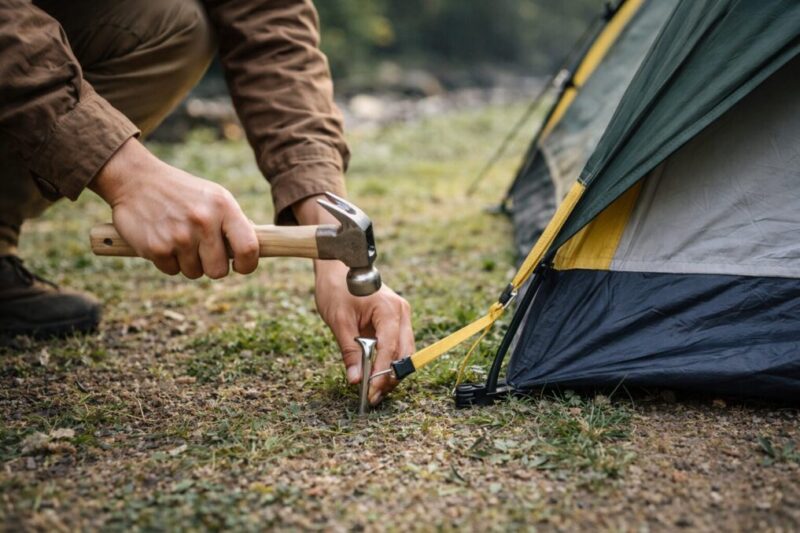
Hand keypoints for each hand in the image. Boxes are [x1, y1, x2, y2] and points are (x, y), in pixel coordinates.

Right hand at [90, 138, 258, 278]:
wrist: (135, 180)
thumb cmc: (183, 193)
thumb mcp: (214, 197)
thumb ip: (233, 223)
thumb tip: (253, 251)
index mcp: (224, 207)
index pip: (249, 248)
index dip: (248, 264)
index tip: (240, 266)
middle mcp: (204, 221)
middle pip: (218, 271)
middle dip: (211, 266)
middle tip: (201, 251)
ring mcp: (179, 236)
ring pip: (194, 273)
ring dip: (187, 262)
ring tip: (178, 238)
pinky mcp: (156, 247)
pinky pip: (171, 271)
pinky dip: (167, 261)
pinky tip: (162, 239)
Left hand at [314, 261, 414, 404]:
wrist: (338, 267)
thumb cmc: (337, 288)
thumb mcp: (339, 322)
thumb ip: (349, 351)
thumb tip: (355, 379)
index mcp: (389, 310)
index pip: (390, 349)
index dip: (381, 373)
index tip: (370, 392)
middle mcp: (401, 313)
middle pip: (404, 354)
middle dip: (389, 377)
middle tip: (372, 396)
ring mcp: (401, 316)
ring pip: (403, 352)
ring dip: (390, 372)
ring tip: (373, 389)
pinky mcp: (395, 320)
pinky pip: (397, 346)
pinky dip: (388, 361)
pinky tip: (375, 374)